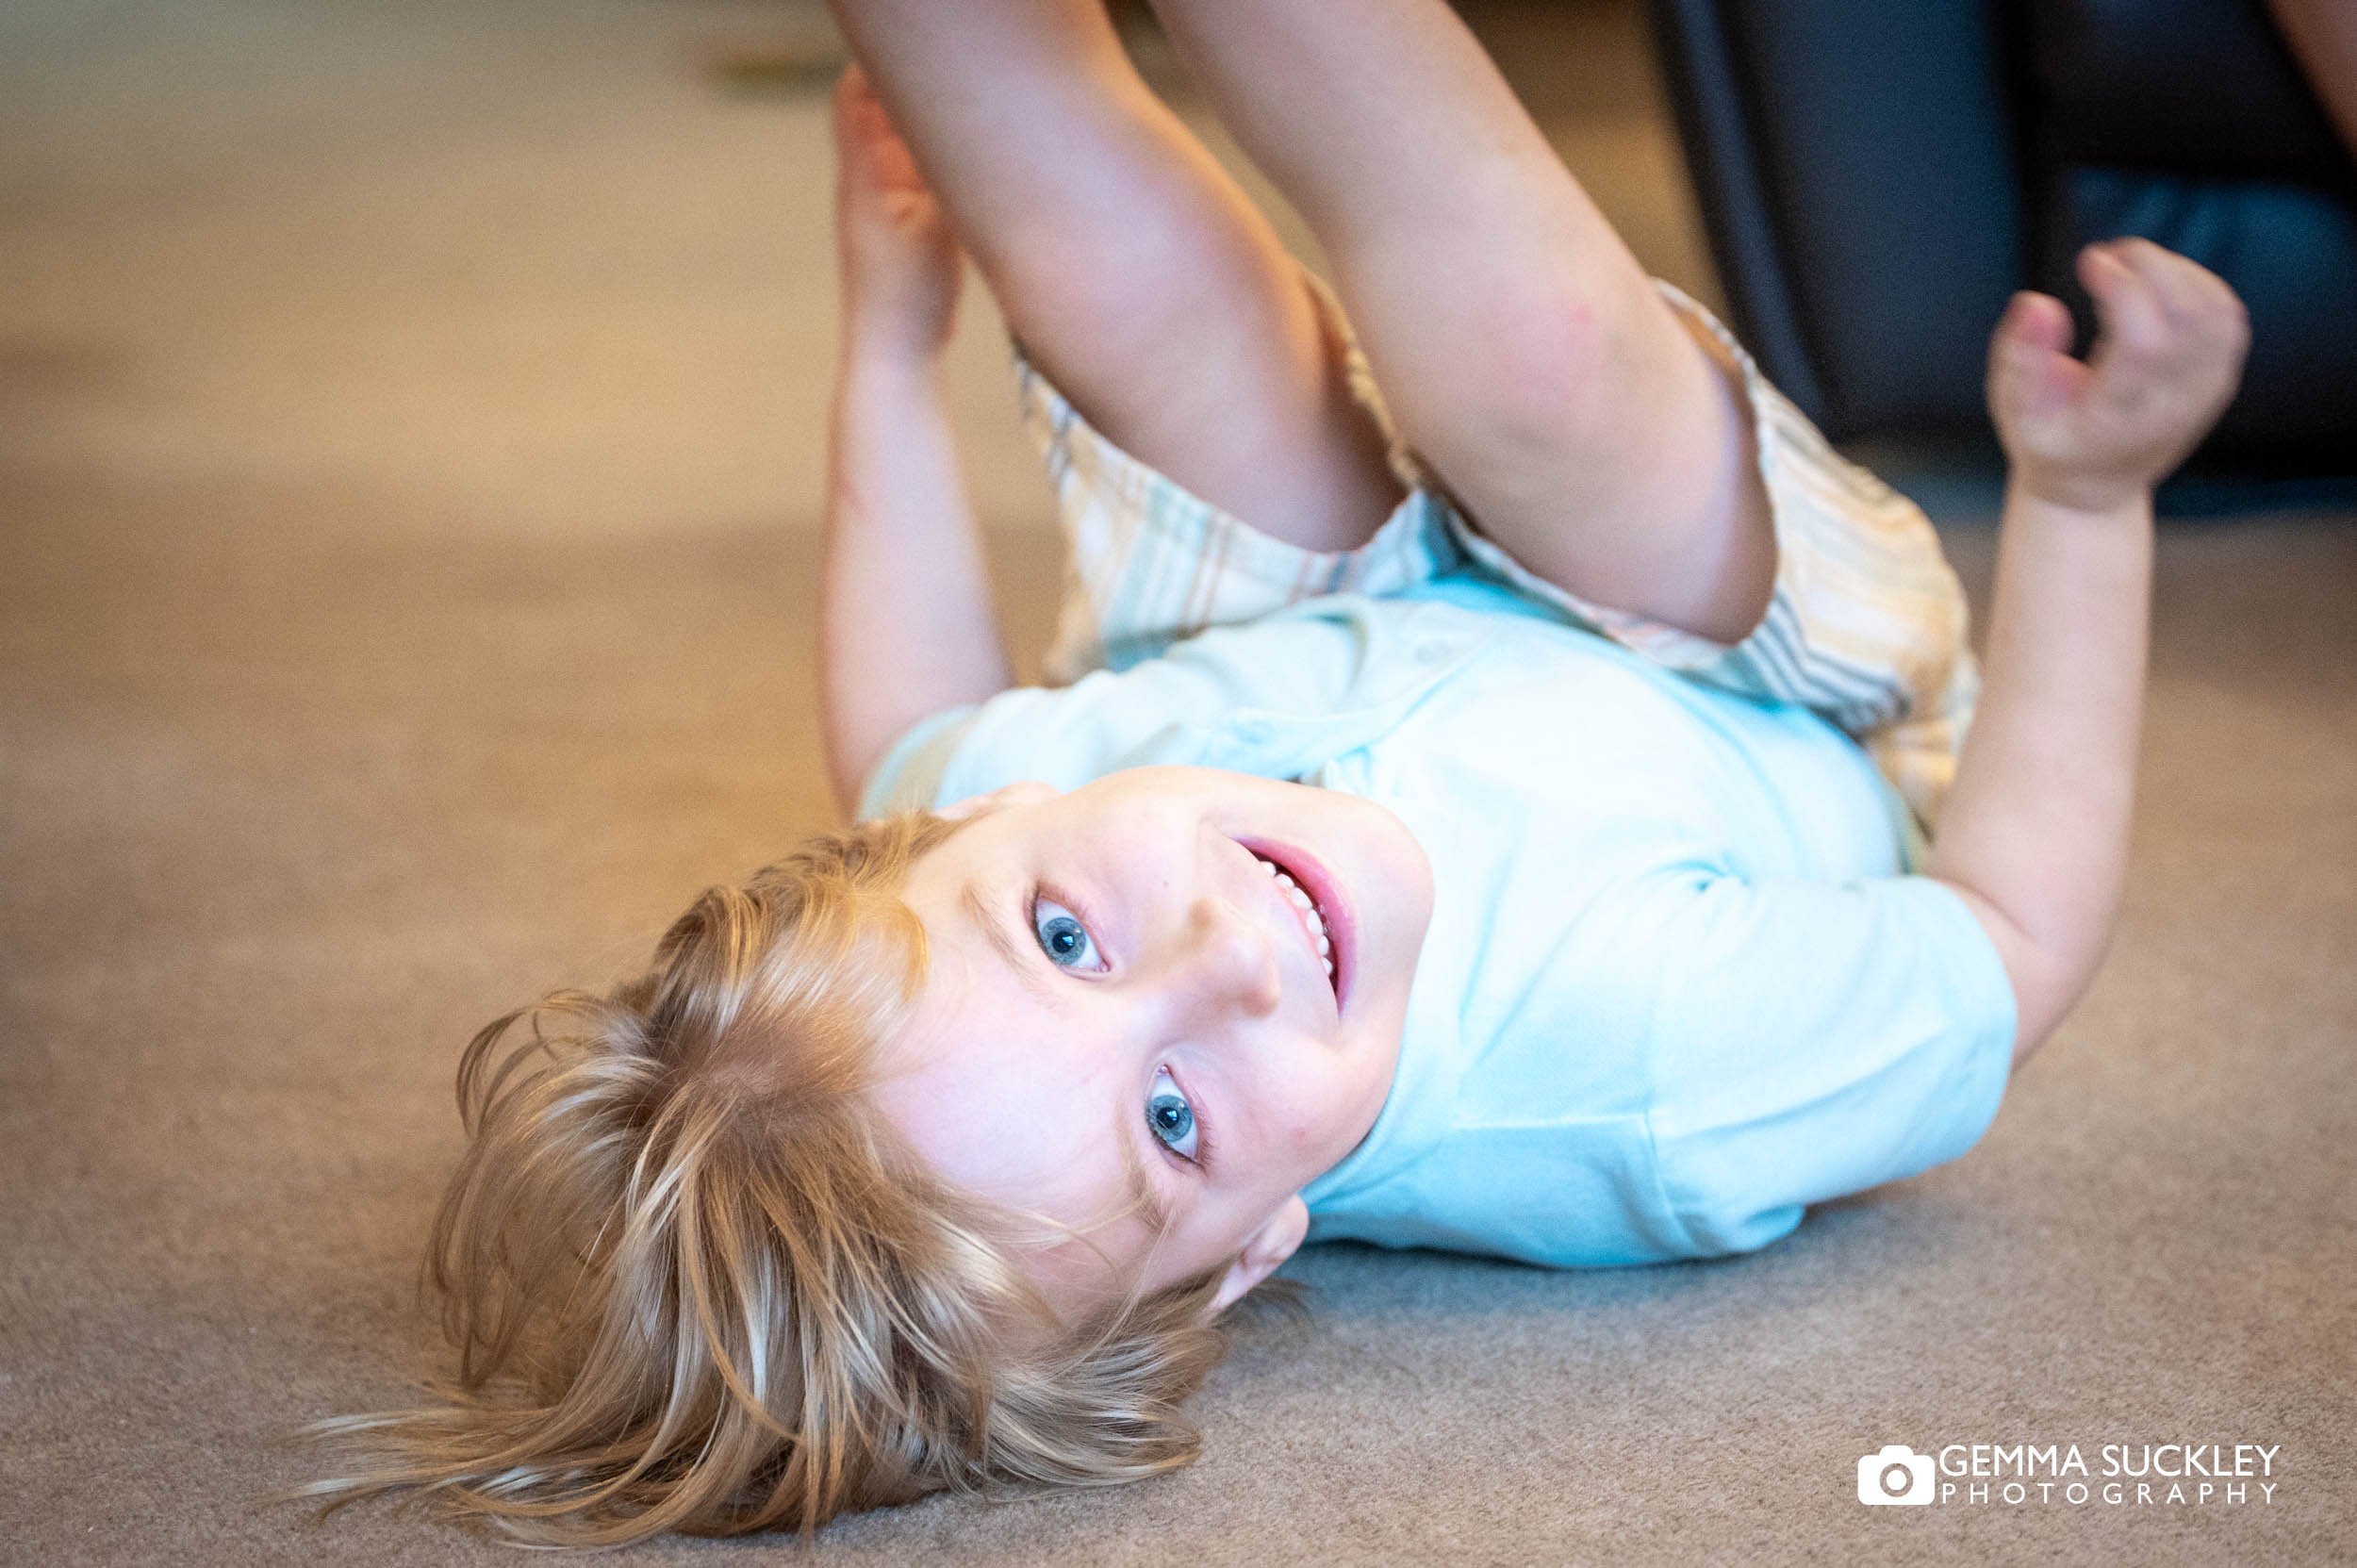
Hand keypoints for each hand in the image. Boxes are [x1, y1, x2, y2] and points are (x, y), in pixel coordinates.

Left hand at [833, 65, 962, 357]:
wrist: (894, 361)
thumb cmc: (910, 301)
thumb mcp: (940, 229)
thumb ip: (952, 174)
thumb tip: (973, 132)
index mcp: (863, 178)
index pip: (854, 98)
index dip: (877, 68)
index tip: (921, 61)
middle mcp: (866, 186)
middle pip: (880, 115)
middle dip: (914, 96)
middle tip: (957, 90)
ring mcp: (883, 209)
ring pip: (904, 148)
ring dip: (931, 133)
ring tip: (969, 127)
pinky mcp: (903, 231)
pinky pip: (919, 180)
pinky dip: (940, 167)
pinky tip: (968, 175)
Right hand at [1985, 239, 2248, 511]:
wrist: (2094, 485)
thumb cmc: (2049, 440)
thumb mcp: (2013, 409)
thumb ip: (2020, 356)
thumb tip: (2037, 301)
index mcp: (2115, 420)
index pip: (2143, 344)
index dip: (2121, 289)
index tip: (2088, 261)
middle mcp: (2169, 408)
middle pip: (2186, 316)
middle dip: (2148, 265)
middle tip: (2107, 256)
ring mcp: (2201, 394)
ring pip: (2213, 309)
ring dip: (2173, 269)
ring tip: (2128, 267)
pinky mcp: (2218, 379)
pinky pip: (2227, 315)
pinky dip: (2198, 282)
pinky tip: (2158, 283)